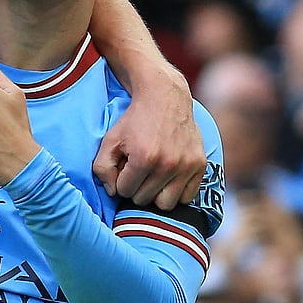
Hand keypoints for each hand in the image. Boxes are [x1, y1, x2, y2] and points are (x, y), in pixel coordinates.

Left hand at [92, 66, 204, 209]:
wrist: (164, 98)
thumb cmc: (134, 120)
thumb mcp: (110, 139)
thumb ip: (102, 168)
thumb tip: (113, 192)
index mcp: (144, 158)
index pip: (125, 191)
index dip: (121, 180)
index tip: (124, 167)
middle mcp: (168, 164)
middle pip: (145, 199)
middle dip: (137, 187)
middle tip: (137, 169)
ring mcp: (186, 166)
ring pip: (166, 204)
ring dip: (156, 194)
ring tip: (151, 176)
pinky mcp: (200, 165)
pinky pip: (187, 197)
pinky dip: (176, 191)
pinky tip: (168, 177)